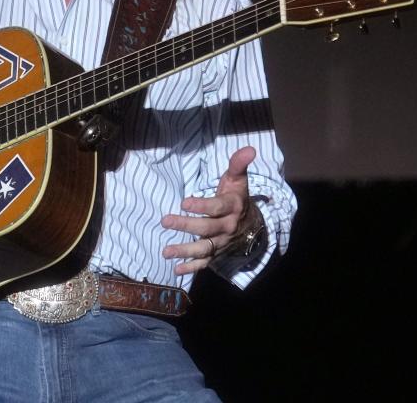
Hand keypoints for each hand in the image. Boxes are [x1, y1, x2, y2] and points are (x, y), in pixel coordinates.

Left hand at [160, 146, 257, 274]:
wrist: (251, 222)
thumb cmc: (236, 196)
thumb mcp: (238, 178)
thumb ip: (238, 163)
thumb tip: (250, 148)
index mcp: (232, 206)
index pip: (217, 207)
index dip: (201, 205)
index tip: (184, 202)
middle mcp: (228, 226)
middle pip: (207, 228)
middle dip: (186, 225)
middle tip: (165, 221)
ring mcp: (222, 242)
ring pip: (205, 248)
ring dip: (185, 251)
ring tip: (166, 252)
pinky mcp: (217, 252)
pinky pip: (205, 262)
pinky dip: (192, 267)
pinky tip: (176, 269)